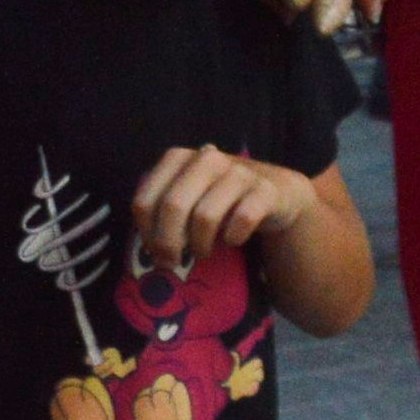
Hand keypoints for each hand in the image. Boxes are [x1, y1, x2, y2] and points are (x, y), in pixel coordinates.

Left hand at [128, 144, 318, 273]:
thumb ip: (162, 213)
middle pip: (173, 207)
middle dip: (169, 242)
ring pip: (205, 216)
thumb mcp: (186, 198)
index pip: (145, 200)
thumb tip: (151, 251)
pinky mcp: (265, 190)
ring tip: (201, 252)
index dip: (146, 233)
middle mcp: (207, 158)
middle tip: (173, 262)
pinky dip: (232, 238)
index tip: (153, 252)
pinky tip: (231, 240)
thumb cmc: (219, 199)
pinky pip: (242, 220)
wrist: (274, 192)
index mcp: (177, 158)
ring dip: (200, 244)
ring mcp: (238, 172)